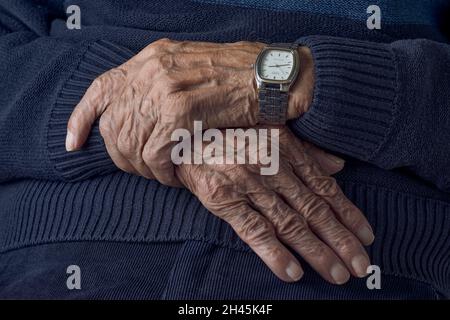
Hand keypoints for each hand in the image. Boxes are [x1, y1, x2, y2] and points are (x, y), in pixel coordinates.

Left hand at [65, 39, 313, 186]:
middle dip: (123, 156)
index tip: (73, 142)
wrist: (272, 77)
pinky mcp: (181, 112)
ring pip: (132, 144)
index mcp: (152, 59)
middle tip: (143, 170)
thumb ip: (163, 85)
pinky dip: (163, 172)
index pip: (102, 88)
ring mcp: (164, 90)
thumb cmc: (239, 78)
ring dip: (145, 169)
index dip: (82, 118)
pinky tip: (175, 176)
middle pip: (114, 125)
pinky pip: (156, 154)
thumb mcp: (192, 70)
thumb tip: (144, 114)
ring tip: (163, 174)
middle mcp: (151, 71)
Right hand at [176, 126, 374, 283]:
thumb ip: (306, 150)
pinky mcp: (224, 200)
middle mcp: (272, 168)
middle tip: (360, 266)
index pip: (325, 188)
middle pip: (313, 210)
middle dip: (340, 240)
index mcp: (286, 150)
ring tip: (336, 273)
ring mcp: (248, 184)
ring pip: (289, 223)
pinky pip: (253, 230)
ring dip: (315, 251)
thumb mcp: (271, 131)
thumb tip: (339, 165)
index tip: (366, 237)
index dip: (348, 214)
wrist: (185, 134)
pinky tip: (291, 272)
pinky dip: (274, 252)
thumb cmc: (230, 133)